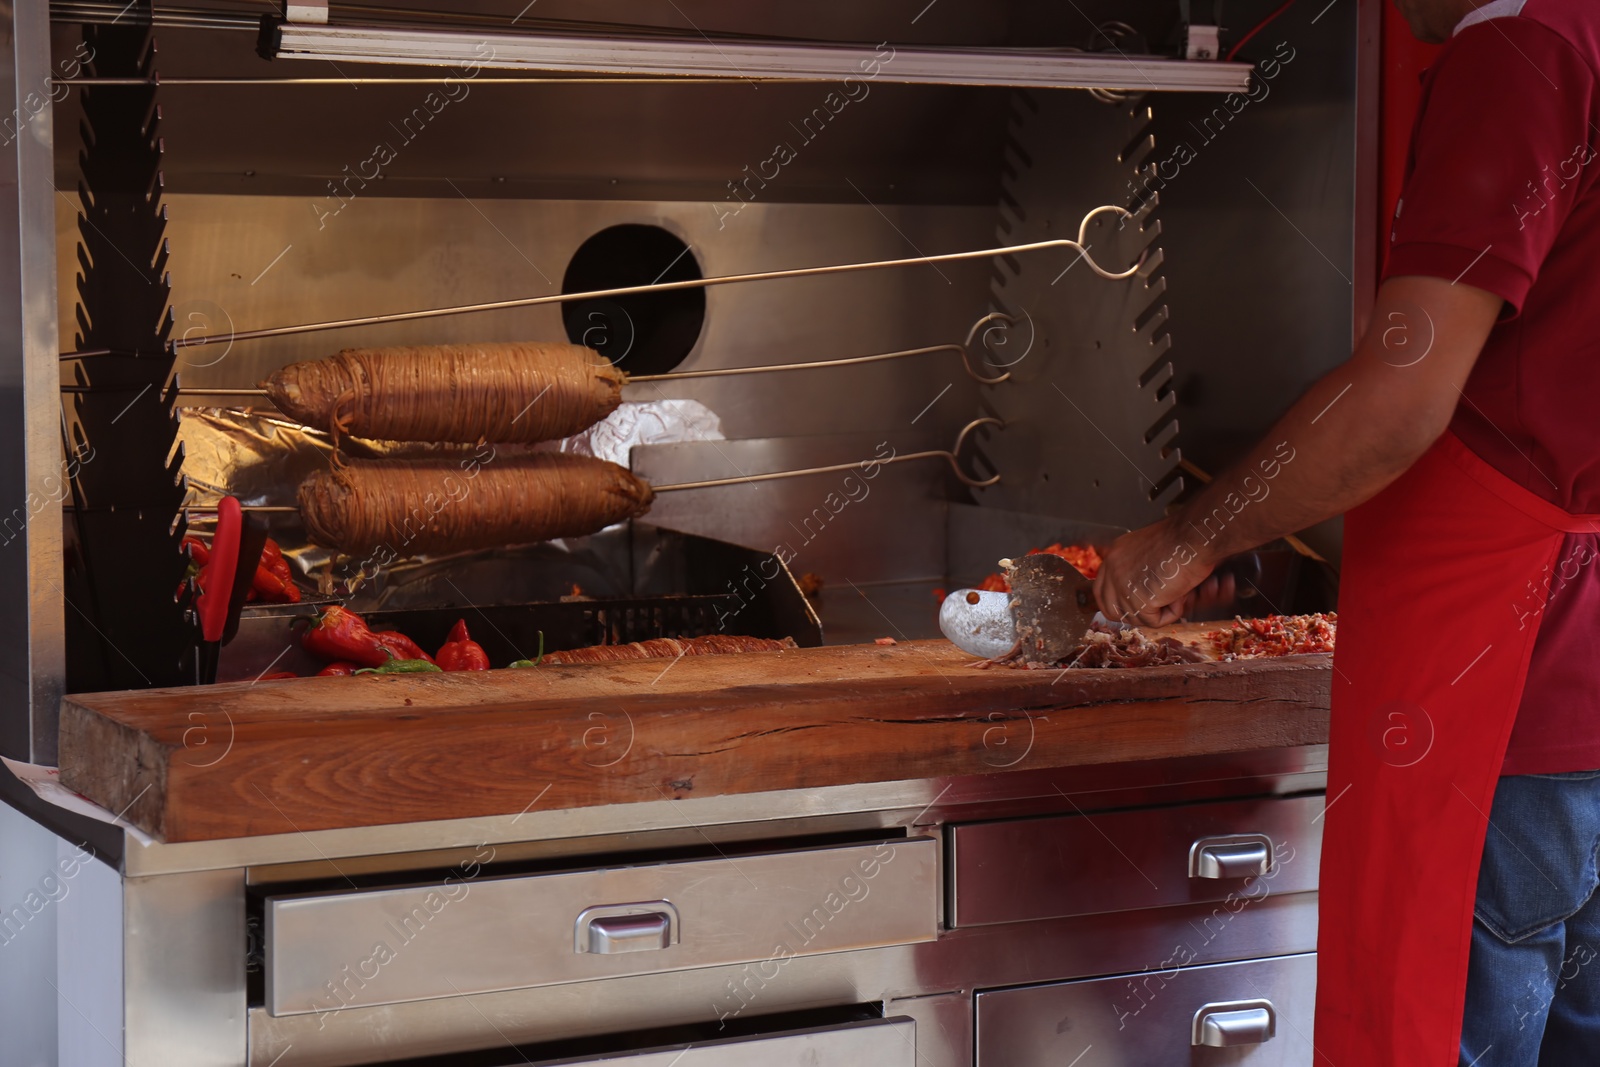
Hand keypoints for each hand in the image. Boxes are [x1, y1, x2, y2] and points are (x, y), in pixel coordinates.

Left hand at [1094, 518, 1215, 626]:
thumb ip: (1137, 569)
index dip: (1118, 602)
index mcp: (1114, 556)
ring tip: (1176, 591)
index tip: (1137, 605)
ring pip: (1134, 618)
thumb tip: (1139, 592)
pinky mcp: (1139, 601)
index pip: (1101, 590)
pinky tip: (1180, 594)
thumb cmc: (1182, 540)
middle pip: (1109, 609)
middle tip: (1157, 607)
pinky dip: (1172, 613)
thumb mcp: (1149, 551)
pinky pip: (1154, 622)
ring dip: (1158, 611)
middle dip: (1133, 614)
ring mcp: (1122, 586)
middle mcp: (1112, 570)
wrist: (1194, 537)